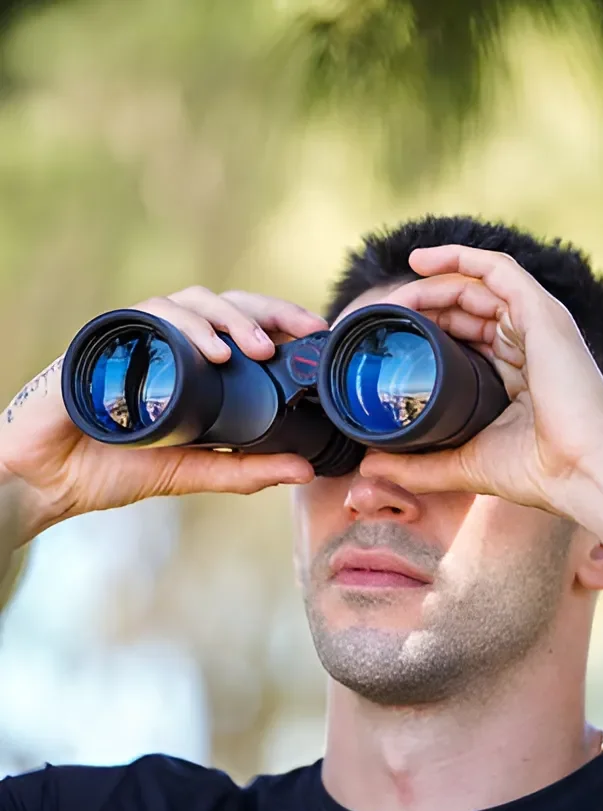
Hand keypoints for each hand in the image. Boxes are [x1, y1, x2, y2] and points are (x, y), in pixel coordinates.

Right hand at [0, 287, 322, 543]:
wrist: (48, 480)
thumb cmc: (112, 468)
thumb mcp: (192, 472)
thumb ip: (246, 471)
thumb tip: (305, 471)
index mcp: (188, 364)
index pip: (239, 326)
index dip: (279, 322)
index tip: (316, 334)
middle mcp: (165, 342)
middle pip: (223, 304)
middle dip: (266, 311)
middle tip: (301, 333)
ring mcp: (136, 336)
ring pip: (190, 301)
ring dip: (229, 318)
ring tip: (257, 349)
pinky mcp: (107, 338)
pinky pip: (149, 317)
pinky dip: (184, 328)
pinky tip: (212, 351)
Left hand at [360, 245, 602, 516]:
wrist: (580, 473)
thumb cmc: (536, 471)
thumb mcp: (463, 463)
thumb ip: (418, 465)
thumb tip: (369, 466)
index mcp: (515, 372)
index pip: (465, 336)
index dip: (428, 330)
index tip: (390, 337)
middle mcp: (528, 343)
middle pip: (467, 308)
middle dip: (423, 306)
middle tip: (385, 316)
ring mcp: (537, 325)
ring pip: (477, 286)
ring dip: (432, 285)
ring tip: (395, 298)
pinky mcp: (542, 313)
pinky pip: (498, 270)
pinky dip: (460, 258)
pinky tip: (421, 261)